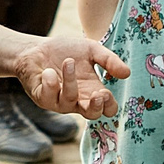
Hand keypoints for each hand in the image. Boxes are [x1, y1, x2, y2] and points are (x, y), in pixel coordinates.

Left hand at [10, 33, 127, 119]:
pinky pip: (49, 97)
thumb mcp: (91, 50)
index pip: (107, 108)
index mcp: (92, 91)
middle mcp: (78, 100)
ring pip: (69, 101)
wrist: (36, 48)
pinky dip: (50, 82)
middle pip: (92, 115)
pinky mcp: (42, 98)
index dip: (109, 106)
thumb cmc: (65, 51)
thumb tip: (127, 73)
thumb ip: (109, 60)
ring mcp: (59, 101)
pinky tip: (48, 71)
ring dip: (70, 81)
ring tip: (68, 62)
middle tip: (98, 93)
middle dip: (96, 106)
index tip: (106, 92)